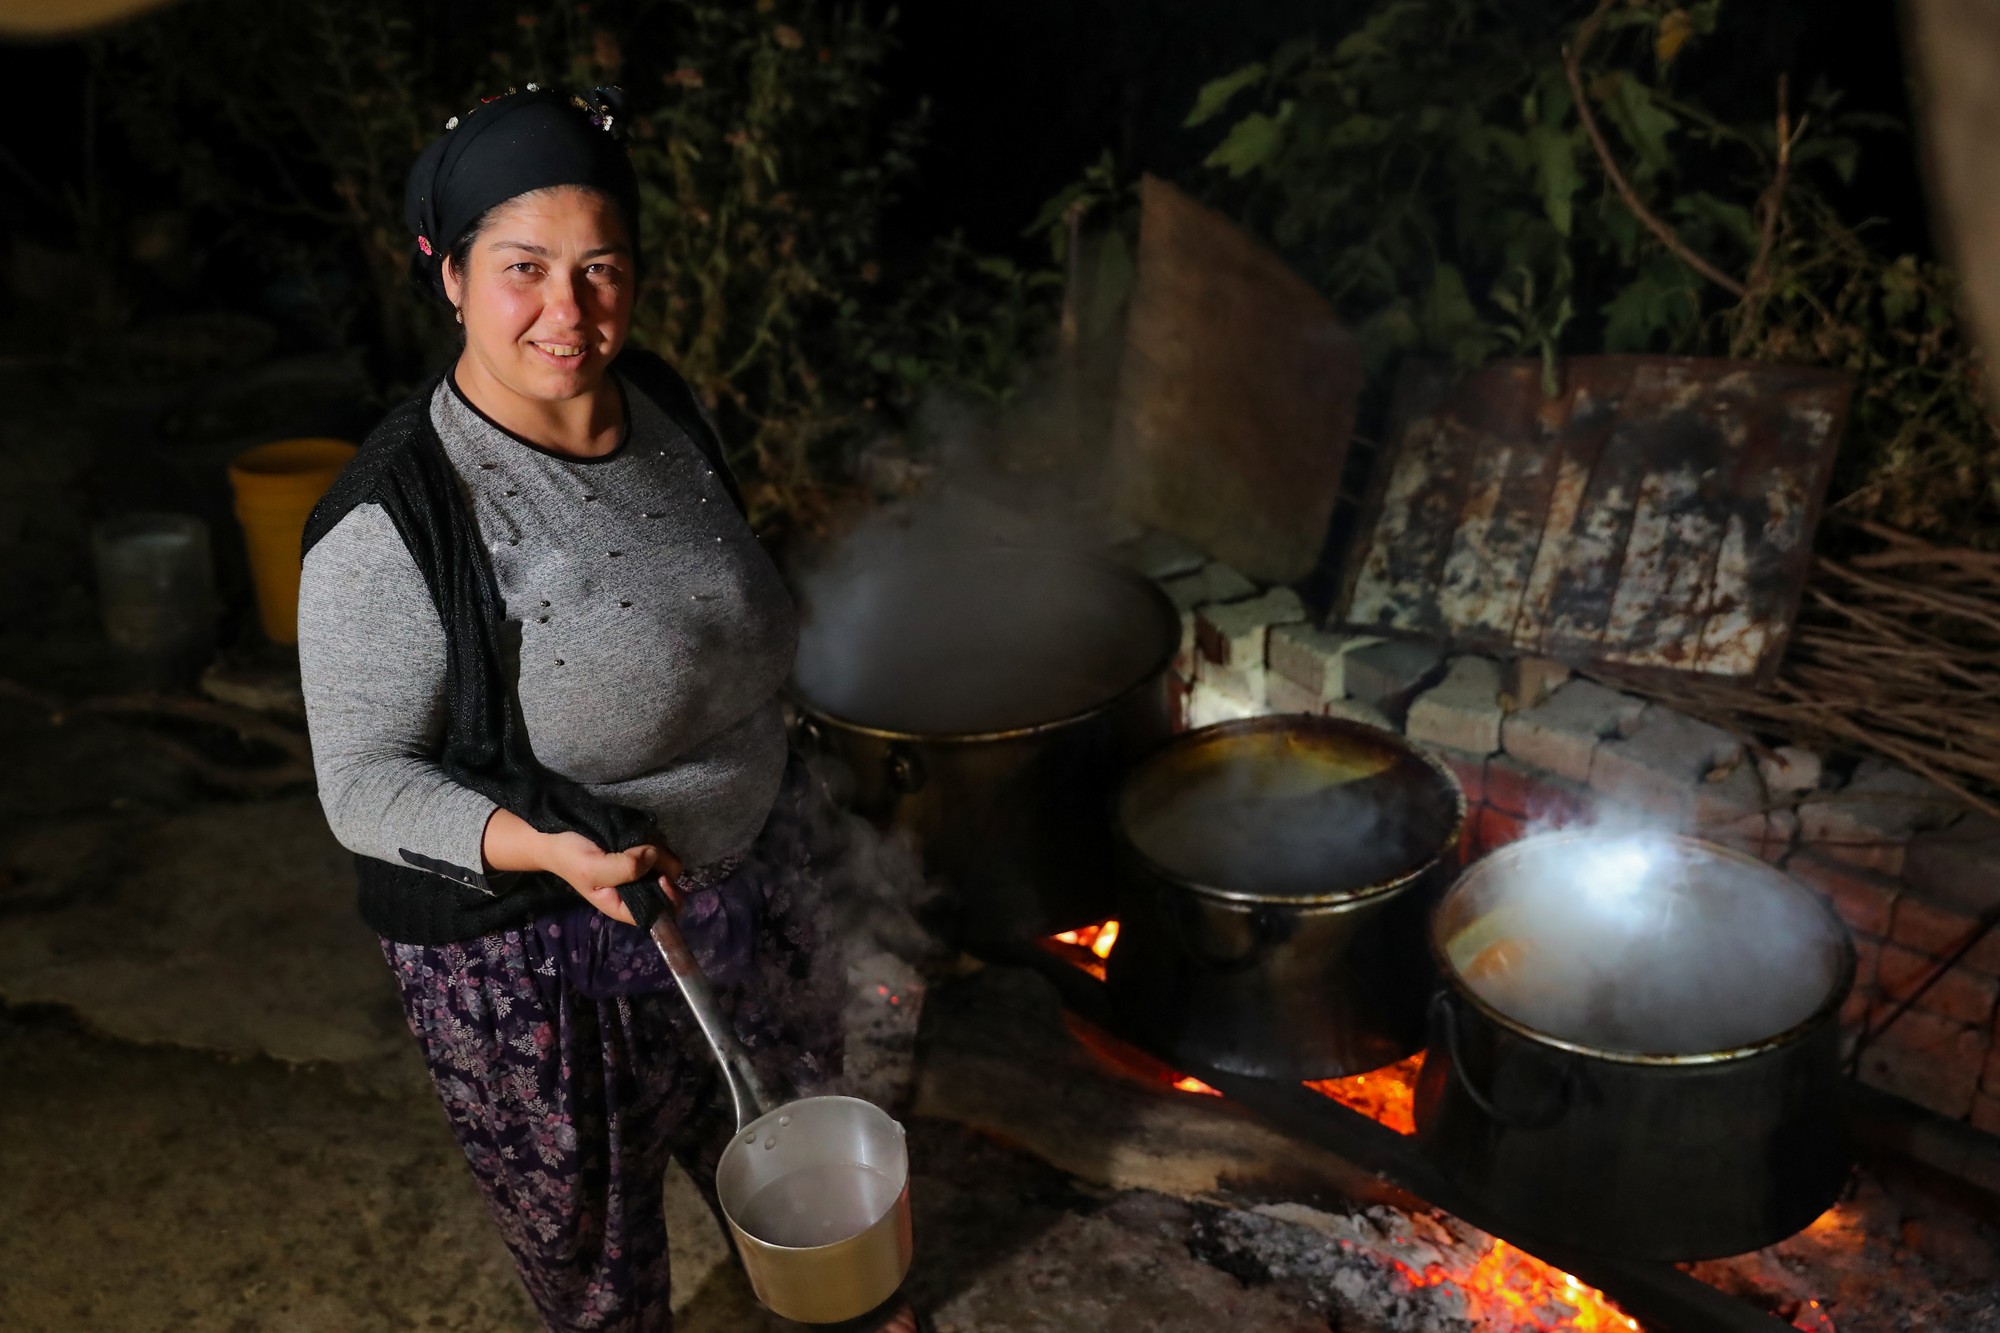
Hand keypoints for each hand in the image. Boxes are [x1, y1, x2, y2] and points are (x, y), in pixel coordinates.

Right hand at [541, 832, 683, 924]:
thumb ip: (624, 868)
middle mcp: (636, 888)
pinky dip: (652, 836)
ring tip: (634, 838)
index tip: (661, 877)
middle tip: (644, 848)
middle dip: (663, 863)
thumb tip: (653, 856)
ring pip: (666, 858)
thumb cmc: (570, 857)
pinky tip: (636, 832)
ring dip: (656, 846)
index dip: (669, 898)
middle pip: (670, 880)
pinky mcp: (638, 849)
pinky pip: (658, 843)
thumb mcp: (593, 869)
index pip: (660, 913)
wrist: (555, 835)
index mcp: (624, 905)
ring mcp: (639, 867)